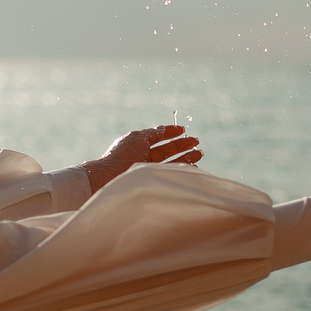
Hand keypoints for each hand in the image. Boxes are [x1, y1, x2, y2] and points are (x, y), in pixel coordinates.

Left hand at [84, 125, 202, 195]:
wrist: (111, 177)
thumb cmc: (122, 155)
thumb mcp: (138, 138)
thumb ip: (152, 133)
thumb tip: (163, 128)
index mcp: (138, 144)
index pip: (157, 137)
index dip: (170, 132)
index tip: (183, 129)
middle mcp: (143, 157)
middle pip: (166, 150)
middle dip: (182, 145)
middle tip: (196, 141)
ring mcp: (147, 170)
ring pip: (170, 162)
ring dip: (185, 157)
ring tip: (199, 153)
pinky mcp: (151, 181)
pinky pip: (169, 174)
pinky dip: (181, 170)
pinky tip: (191, 167)